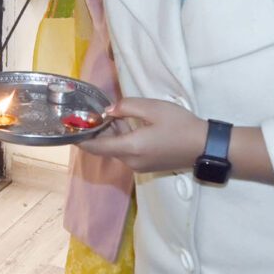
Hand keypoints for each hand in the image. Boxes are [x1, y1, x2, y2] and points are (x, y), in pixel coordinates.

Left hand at [77, 98, 206, 173]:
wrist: (204, 146)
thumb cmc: (180, 126)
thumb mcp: (152, 108)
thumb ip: (126, 107)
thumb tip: (109, 111)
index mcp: (130, 148)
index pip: (96, 147)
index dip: (80, 139)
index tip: (69, 129)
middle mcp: (131, 161)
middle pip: (105, 148)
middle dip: (96, 132)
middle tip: (90, 114)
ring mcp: (139, 166)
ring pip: (116, 150)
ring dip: (110, 135)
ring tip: (107, 115)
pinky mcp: (147, 166)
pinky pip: (127, 153)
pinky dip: (121, 140)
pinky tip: (124, 125)